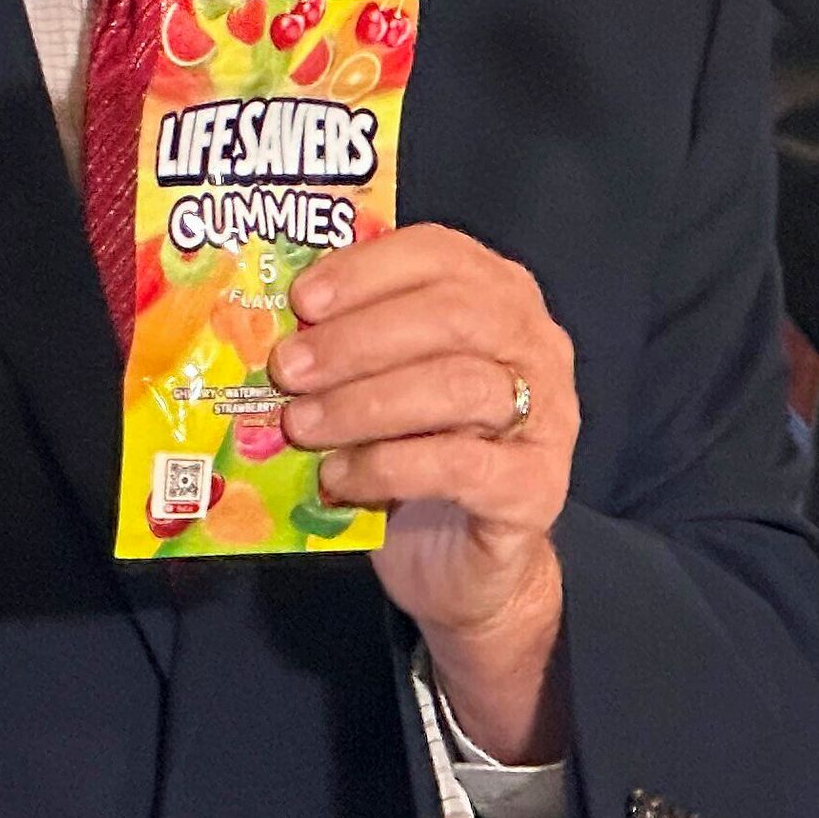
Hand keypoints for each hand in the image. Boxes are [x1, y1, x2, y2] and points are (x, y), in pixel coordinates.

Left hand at [274, 224, 576, 762]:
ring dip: (365, 404)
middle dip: (358, 340)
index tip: (301, 299)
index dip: (366, 271)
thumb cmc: (414, 458)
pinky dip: (387, 466)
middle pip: (454, 316)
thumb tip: (273, 320)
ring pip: (460, 387)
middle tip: (288, 369)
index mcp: (499, 298)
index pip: (440, 253)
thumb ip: (352, 343)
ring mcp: (546, 417)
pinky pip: (459, 465)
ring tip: (301, 425)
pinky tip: (339, 477)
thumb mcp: (380, 384)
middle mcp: (536, 346)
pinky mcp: (535, 488)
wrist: (462, 564)